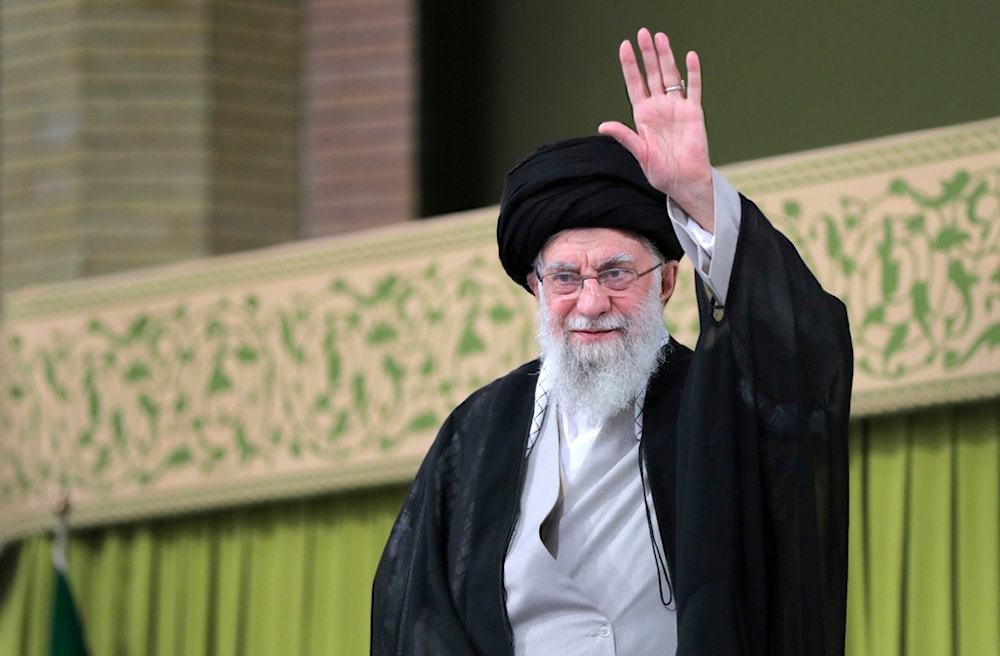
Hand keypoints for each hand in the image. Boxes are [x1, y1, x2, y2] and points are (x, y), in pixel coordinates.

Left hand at [599, 28, 714, 231]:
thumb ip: (624, 136)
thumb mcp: (639, 153)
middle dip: (648, 54)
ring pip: (671, 76)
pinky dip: (693, 73)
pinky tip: (690, 56)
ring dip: (666, 57)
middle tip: (643, 33)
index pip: (634, 84)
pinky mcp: (694, 113)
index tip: (624, 46)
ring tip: (661, 37)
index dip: (630, 66)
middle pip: (652, 74)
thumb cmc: (660, 172)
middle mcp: (659, 107)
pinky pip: (694, 89)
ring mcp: (677, 108)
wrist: (684, 181)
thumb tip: (603, 125)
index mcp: (643, 115)